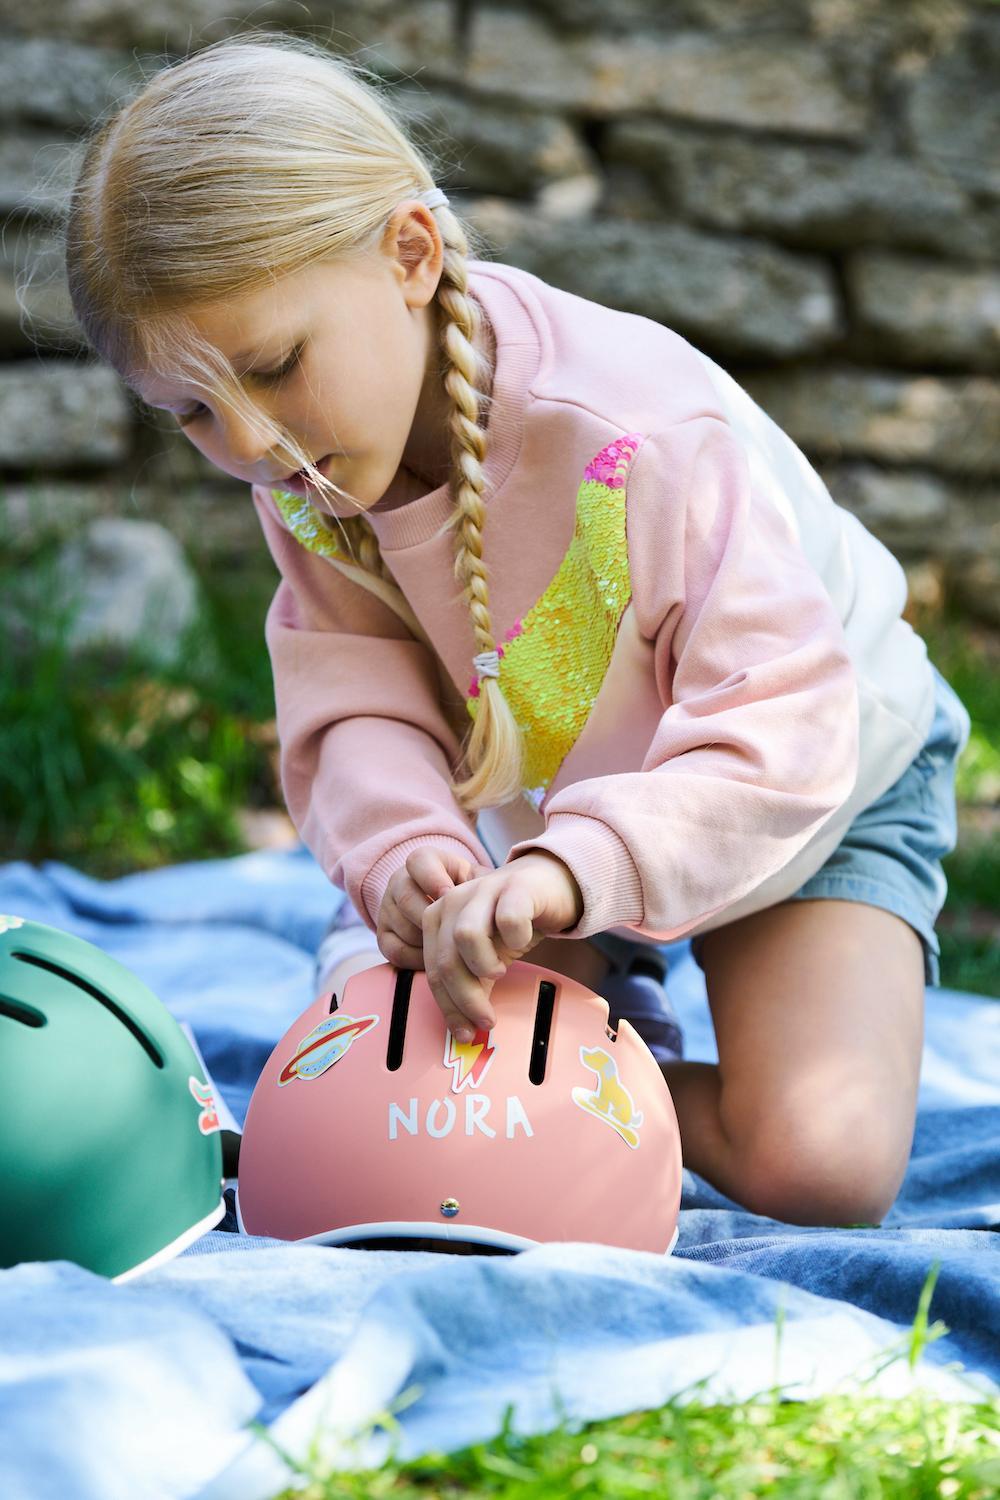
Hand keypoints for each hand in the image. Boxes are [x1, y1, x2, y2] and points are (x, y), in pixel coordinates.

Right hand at [377, 846, 488, 969]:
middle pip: (405, 896)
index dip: (432, 878)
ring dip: (428, 940)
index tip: (449, 895)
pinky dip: (417, 959)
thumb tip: (495, 895)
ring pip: (401, 925)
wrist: (458, 917)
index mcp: (425, 863)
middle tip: (456, 933)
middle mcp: (401, 881)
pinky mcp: (384, 935)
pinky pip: (395, 950)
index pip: (418, 860)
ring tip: (454, 948)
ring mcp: (389, 908)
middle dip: (432, 918)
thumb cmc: (476, 898)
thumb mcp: (481, 884)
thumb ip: (485, 885)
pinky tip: (439, 960)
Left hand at [421, 851, 583, 1039]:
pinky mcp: (515, 886)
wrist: (547, 885)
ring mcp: (483, 890)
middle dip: (464, 998)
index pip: (432, 969)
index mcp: (438, 918)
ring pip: (466, 935)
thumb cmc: (512, 923)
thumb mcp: (486, 957)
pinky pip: (508, 917)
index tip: (465, 1033)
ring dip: (482, 965)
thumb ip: (471, 986)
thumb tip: (465, 1029)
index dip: (447, 1006)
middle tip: (486, 1020)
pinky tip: (521, 940)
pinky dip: (515, 937)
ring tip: (499, 973)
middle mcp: (454, 900)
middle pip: (446, 958)